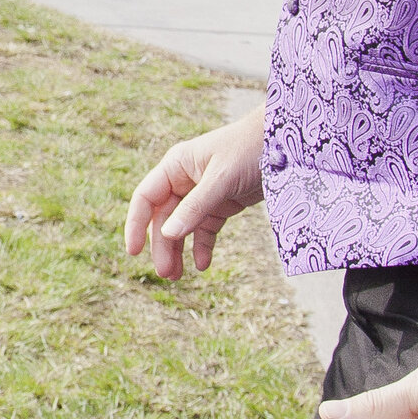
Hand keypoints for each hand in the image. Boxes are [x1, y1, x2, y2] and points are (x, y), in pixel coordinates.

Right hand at [123, 108, 265, 279]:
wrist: (284, 142)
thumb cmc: (249, 149)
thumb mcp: (221, 178)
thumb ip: (195, 207)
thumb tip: (168, 234)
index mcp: (176, 166)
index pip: (146, 198)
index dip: (136, 225)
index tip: (134, 252)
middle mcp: (185, 180)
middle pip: (164, 218)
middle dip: (163, 246)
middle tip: (166, 273)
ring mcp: (203, 193)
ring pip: (183, 227)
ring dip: (178, 250)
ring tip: (177, 276)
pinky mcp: (222, 204)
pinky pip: (205, 230)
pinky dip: (202, 247)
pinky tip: (202, 264)